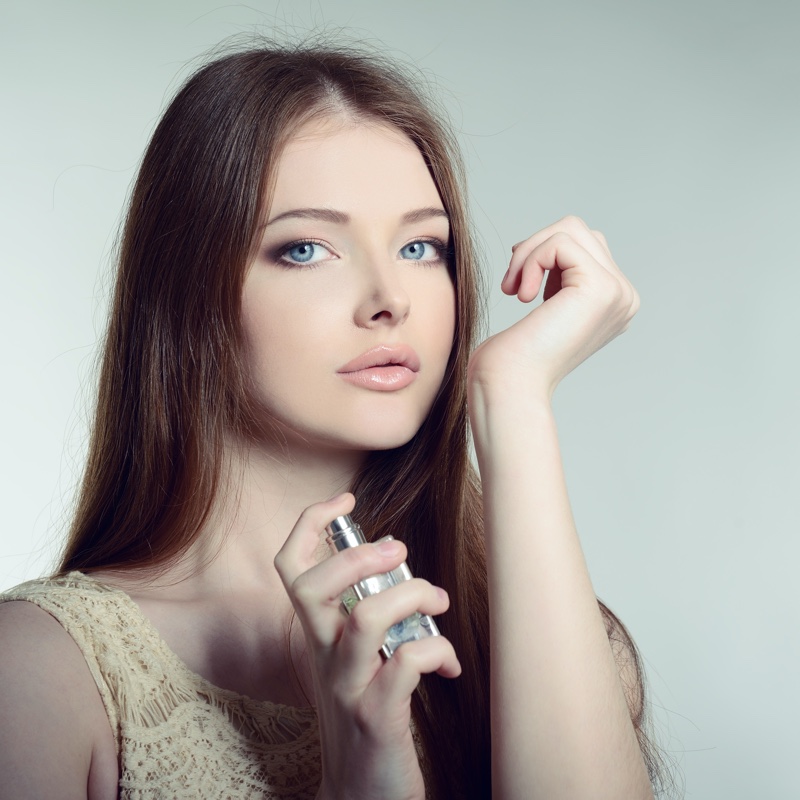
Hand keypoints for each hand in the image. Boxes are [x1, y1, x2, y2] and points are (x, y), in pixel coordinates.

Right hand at [274, 493, 459, 799]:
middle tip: (399, 550)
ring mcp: (347, 688)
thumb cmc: (367, 714)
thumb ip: (366, 619)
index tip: (345, 501)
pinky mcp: (376, 719)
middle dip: (358, 555)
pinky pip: (403, 664)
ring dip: (411, 596)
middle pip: (313, 587)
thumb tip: (404, 574)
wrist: (361, 796)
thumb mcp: (357, 660)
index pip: (291, 569)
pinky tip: (449, 662)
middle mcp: (324, 658)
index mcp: (319, 636)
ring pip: (364, 620)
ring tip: (437, 600)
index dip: (309, 525)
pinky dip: (434, 650)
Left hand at [468, 216, 639, 398]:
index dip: (543, 255)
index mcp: (613, 303)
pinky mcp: (600, 287)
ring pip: (569, 229)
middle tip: (510, 285)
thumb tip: (560, 243)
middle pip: (579, 230)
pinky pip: (560, 242)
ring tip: (513, 289)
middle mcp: (624, 297)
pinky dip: (531, 260)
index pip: (584, 245)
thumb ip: (563, 276)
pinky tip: (520, 295)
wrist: (510, 386)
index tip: (518, 285)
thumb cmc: (513, 357)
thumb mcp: (546, 306)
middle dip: (534, 248)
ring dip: (529, 253)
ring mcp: (618, 292)